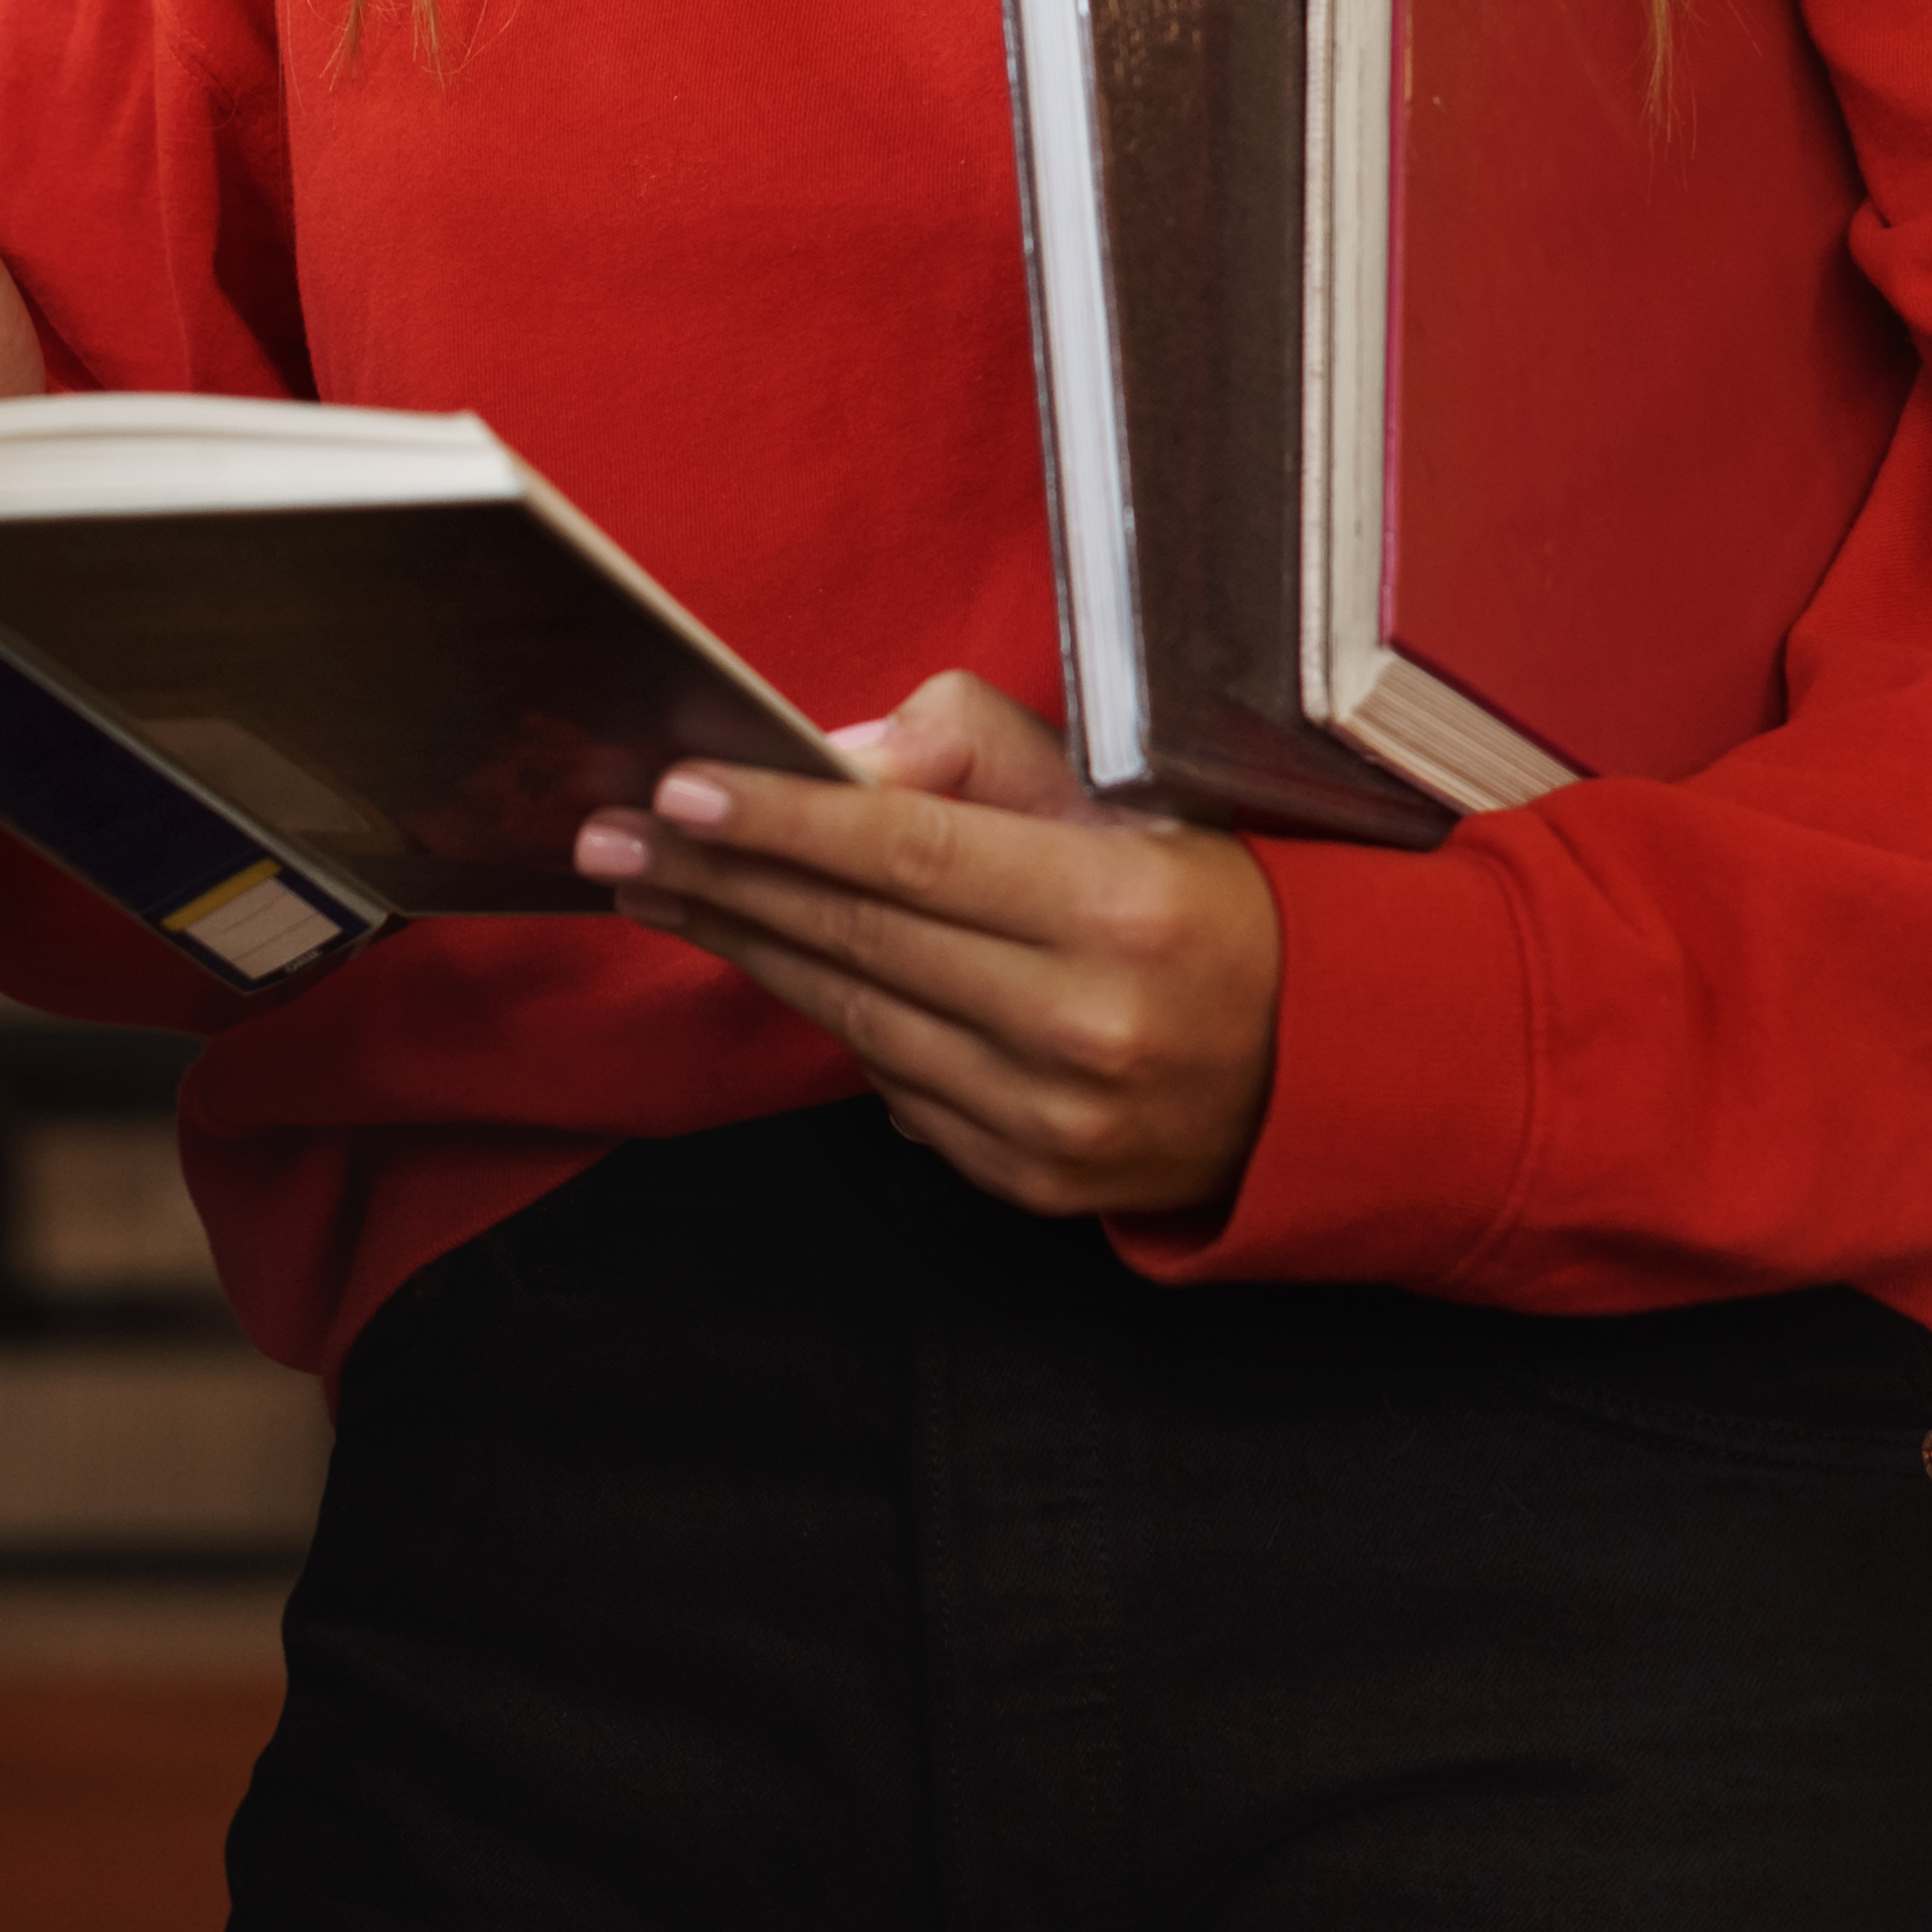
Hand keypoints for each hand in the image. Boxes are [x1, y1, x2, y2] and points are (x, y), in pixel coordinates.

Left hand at [569, 668, 1283, 1218]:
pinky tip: (782, 965)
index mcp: (1118, 910)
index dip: (784, 820)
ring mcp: (1054, 1120)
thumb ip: (981, 751)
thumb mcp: (1123, 797)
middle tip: (614, 838)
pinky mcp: (1032, 1181)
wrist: (1318, 1069)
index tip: (678, 789)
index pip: (908, 854)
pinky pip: (896, 1090)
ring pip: (858, 1019)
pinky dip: (840, 1022)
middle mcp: (1085, 1025)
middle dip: (720, 880)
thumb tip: (847, 760)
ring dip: (747, 949)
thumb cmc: (1201, 900)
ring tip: (663, 891)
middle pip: (859, 939)